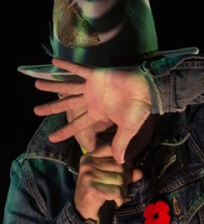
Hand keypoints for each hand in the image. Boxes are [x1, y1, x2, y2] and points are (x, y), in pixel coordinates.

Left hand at [32, 58, 151, 163]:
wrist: (147, 90)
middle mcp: (92, 100)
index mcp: (98, 113)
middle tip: (36, 111)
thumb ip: (120, 143)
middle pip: (67, 105)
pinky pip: (78, 69)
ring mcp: (92, 87)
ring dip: (52, 85)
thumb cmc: (138, 109)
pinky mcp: (96, 74)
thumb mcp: (128, 129)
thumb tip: (120, 163)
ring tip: (36, 84)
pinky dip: (66, 65)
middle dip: (51, 108)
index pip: (78, 124)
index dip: (64, 131)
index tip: (51, 138)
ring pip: (68, 86)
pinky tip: (53, 61)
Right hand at [74, 143, 142, 221]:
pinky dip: (119, 199)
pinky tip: (112, 201)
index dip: (123, 161)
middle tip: (116, 189)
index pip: (112, 149)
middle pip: (121, 166)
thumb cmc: (99, 192)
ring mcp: (89, 176)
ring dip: (122, 191)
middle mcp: (88, 164)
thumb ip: (126, 173)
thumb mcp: (111, 179)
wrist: (84, 211)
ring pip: (121, 179)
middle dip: (124, 180)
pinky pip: (117, 192)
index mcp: (90, 157)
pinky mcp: (93, 188)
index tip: (122, 172)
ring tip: (113, 195)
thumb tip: (139, 172)